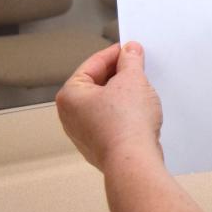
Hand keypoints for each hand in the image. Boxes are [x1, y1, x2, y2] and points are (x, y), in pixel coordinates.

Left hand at [56, 42, 163, 171]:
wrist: (134, 162)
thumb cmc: (126, 125)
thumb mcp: (132, 79)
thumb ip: (130, 60)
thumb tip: (129, 52)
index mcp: (69, 95)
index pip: (93, 64)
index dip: (115, 53)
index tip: (129, 49)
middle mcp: (71, 116)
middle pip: (97, 84)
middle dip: (119, 75)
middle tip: (138, 68)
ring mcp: (84, 134)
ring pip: (105, 104)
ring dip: (123, 95)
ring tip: (142, 91)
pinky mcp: (100, 147)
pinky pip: (111, 122)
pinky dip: (124, 114)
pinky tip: (140, 112)